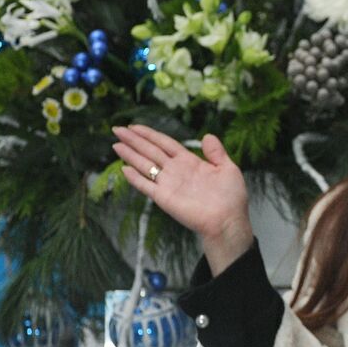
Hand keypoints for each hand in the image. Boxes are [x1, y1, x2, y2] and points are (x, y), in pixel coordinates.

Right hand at [111, 125, 252, 271]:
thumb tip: (207, 135)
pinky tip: (124, 169)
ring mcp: (169, 184)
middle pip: (151, 151)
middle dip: (134, 140)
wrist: (228, 220)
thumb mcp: (228, 169)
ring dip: (130, 155)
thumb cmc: (231, 197)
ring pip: (145, 165)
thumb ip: (216, 152)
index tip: (135, 126)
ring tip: (116, 144)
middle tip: (117, 129)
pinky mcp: (164, 198)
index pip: (165, 143)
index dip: (150, 134)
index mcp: (190, 162)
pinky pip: (146, 186)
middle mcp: (176, 171)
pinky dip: (135, 178)